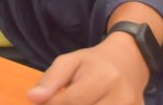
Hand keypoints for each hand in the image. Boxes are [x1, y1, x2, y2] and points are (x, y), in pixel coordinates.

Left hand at [27, 33, 149, 104]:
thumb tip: (32, 98)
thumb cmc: (95, 62)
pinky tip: (90, 104)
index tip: (44, 103)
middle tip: (58, 102)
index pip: (71, 101)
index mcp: (103, 77)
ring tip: (76, 102)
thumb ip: (50, 80)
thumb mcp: (69, 61)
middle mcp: (121, 97)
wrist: (130, 61)